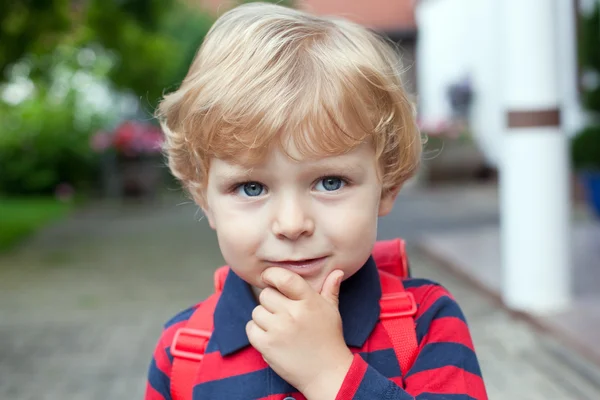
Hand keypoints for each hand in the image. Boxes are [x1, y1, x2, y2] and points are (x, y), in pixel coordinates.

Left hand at [246, 268, 353, 399]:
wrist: (327, 373)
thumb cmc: (329, 339)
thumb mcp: (332, 311)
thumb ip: (330, 289)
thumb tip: (337, 271)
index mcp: (309, 301)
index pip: (284, 278)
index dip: (271, 275)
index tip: (269, 278)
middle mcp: (293, 314)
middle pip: (266, 295)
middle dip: (270, 301)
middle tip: (281, 311)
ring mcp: (279, 330)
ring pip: (256, 311)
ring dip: (263, 317)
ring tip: (278, 326)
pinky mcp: (267, 346)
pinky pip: (250, 328)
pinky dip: (256, 331)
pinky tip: (270, 336)